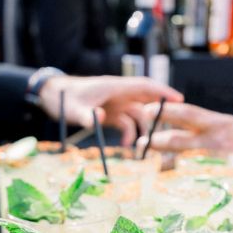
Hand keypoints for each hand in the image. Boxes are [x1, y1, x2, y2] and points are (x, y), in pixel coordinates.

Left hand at [41, 75, 183, 147]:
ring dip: (141, 130)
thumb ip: (87, 115)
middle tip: (175, 124)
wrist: (53, 97)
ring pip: (138, 115)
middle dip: (160, 111)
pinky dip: (129, 134)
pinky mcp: (111, 113)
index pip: (144, 86)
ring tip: (142, 146)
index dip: (162, 91)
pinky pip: (127, 123)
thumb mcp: (75, 109)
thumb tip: (100, 118)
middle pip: (146, 100)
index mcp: (115, 86)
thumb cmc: (64, 98)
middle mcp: (119, 93)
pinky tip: (125, 146)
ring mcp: (116, 103)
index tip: (179, 99)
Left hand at [141, 102, 232, 194]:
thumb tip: (188, 128)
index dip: (163, 112)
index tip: (145, 110)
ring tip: (147, 166)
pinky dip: (178, 185)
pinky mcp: (219, 182)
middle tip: (139, 144)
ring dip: (160, 165)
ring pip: (180, 164)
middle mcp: (215, 142)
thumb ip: (213, 128)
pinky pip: (192, 184)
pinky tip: (164, 187)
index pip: (186, 114)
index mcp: (219, 124)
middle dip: (153, 142)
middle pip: (176, 140)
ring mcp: (216, 163)